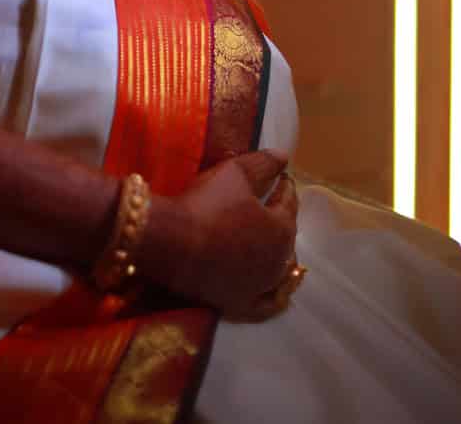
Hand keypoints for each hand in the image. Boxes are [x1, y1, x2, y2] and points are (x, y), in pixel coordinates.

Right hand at [138, 151, 297, 318]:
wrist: (171, 241)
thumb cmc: (206, 203)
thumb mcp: (235, 173)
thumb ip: (262, 164)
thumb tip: (283, 156)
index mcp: (281, 229)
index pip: (289, 203)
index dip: (284, 187)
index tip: (282, 177)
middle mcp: (278, 261)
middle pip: (286, 237)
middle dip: (281, 219)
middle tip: (272, 204)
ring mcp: (260, 287)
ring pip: (279, 270)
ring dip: (277, 253)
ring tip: (269, 240)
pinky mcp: (241, 304)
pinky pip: (266, 303)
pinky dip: (274, 295)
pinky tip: (275, 290)